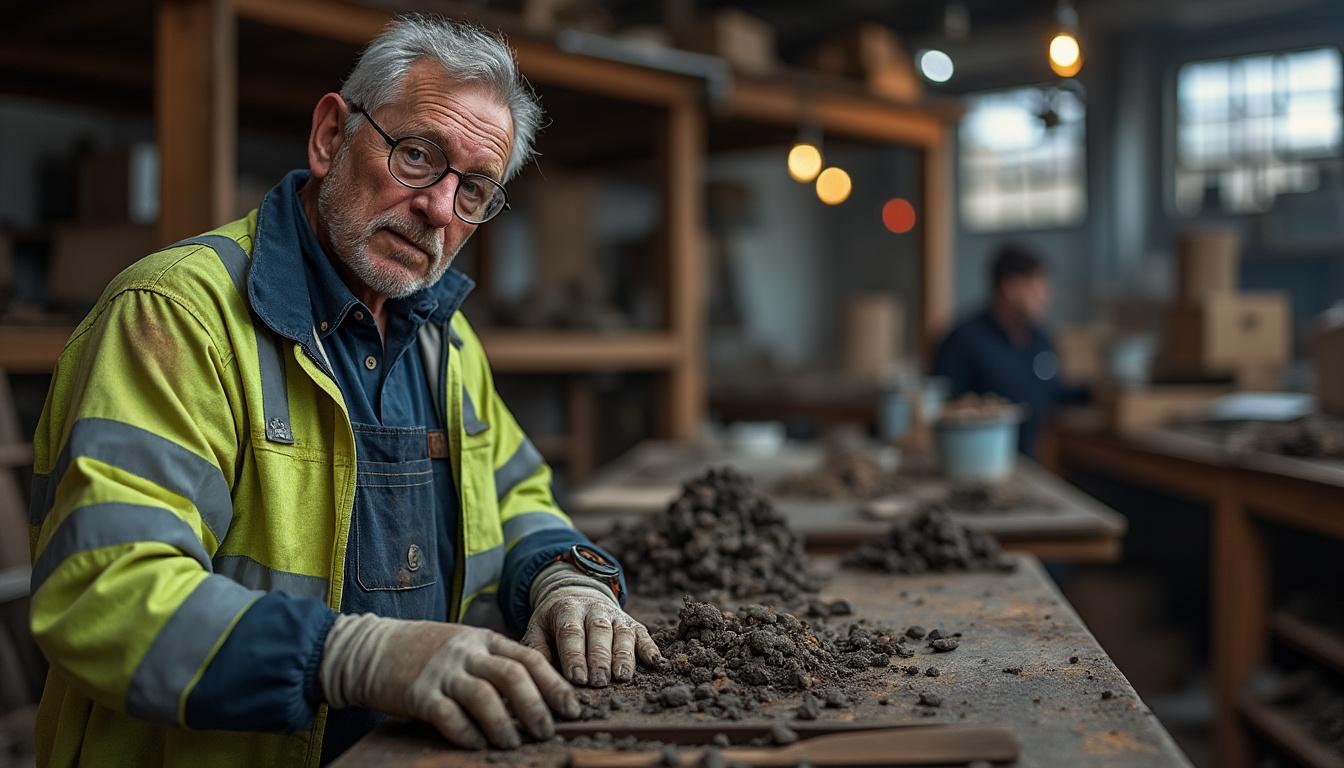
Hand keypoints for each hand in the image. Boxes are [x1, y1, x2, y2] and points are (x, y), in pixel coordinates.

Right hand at [320, 614, 579, 749]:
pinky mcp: (418, 693)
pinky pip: (448, 715)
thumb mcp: (463, 646)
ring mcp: (442, 671)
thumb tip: (535, 697)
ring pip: (484, 696)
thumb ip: (493, 664)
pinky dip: (466, 733)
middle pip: (513, 676)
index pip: (528, 658)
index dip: (554, 685)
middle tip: (547, 731)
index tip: (571, 708)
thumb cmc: (423, 652)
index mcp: (483, 639)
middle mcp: (466, 652)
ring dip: (504, 724)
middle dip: (536, 706)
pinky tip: (477, 744)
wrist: (369, 648)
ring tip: (513, 743)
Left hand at [520, 566, 662, 686]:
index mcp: (567, 609)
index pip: (571, 632)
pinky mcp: (632, 623)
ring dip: (624, 655)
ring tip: (622, 677)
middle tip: (599, 681)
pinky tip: (655, 663)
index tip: (577, 678)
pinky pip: (643, 634)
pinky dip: (650, 648)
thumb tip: (539, 675)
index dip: (574, 655)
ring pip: (622, 633)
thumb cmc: (554, 622)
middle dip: (600, 658)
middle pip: (599, 631)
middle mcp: (594, 609)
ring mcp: (616, 615)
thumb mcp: (538, 628)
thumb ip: (537, 649)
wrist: (577, 594)